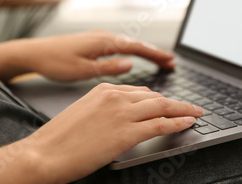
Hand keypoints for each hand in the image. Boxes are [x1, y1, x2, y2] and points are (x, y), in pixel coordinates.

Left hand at [22, 30, 174, 80]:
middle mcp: (103, 37)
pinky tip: (135, 57)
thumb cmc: (55, 62)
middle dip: (155, 53)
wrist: (34, 52)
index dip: (155, 55)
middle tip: (171, 62)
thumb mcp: (82, 70)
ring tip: (159, 60)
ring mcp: (98, 38)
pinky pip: (119, 45)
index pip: (136, 48)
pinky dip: (132, 51)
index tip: (170, 60)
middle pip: (136, 44)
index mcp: (103, 42)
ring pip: (128, 44)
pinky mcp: (93, 42)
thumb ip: (108, 67)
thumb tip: (130, 64)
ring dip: (145, 52)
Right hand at [25, 83, 203, 182]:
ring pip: (162, 107)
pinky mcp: (127, 132)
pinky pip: (160, 124)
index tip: (168, 102)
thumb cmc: (59, 138)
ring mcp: (122, 113)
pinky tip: (188, 121)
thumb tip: (123, 116)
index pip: (140, 91)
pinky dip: (177, 122)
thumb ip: (105, 109)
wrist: (45, 153)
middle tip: (190, 105)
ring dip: (183, 109)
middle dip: (175, 101)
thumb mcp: (84, 112)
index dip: (157, 98)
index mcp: (104, 89)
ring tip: (196, 112)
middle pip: (154, 96)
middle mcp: (115, 96)